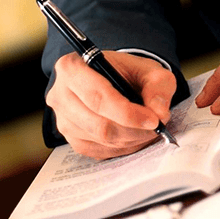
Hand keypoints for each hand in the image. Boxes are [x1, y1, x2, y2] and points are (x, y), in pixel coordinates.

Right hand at [47, 51, 176, 159]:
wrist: (112, 80)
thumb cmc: (126, 72)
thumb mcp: (148, 69)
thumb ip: (158, 86)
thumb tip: (159, 112)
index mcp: (72, 68)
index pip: (97, 97)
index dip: (128, 113)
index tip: (153, 120)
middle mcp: (60, 95)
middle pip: (99, 124)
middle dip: (133, 130)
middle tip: (156, 127)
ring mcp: (63, 120)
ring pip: (101, 139)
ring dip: (131, 139)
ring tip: (148, 129)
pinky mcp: (71, 139)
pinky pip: (99, 150)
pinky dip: (123, 146)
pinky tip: (134, 135)